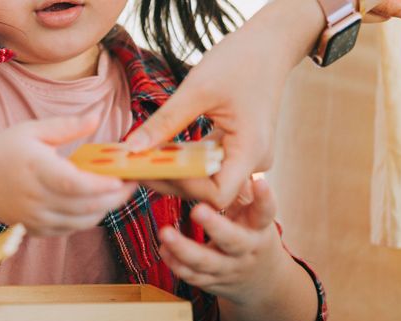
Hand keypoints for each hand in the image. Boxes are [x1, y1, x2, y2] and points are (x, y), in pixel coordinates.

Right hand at [0, 115, 138, 235]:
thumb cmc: (4, 152)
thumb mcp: (31, 130)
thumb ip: (66, 126)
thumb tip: (97, 116)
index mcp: (35, 169)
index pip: (73, 184)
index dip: (101, 185)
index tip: (122, 178)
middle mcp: (35, 198)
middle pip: (85, 206)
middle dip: (114, 197)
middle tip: (133, 182)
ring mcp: (36, 218)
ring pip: (82, 221)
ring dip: (105, 209)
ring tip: (119, 191)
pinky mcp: (37, 230)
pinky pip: (71, 229)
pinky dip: (89, 218)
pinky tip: (97, 203)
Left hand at [126, 0, 400, 208]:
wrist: (269, 45)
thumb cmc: (240, 60)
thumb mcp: (197, 89)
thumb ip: (165, 122)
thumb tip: (132, 149)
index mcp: (251, 150)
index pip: (217, 194)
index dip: (184, 188)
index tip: (151, 171)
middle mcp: (254, 162)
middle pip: (209, 192)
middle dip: (171, 182)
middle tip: (133, 169)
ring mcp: (248, 158)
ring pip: (207, 181)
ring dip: (175, 174)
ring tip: (141, 162)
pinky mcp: (238, 151)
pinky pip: (210, 167)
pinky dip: (185, 163)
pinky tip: (160, 152)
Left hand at [158, 177, 285, 305]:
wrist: (262, 280)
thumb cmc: (250, 233)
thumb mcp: (251, 213)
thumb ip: (237, 191)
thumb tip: (218, 156)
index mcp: (259, 228)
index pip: (266, 212)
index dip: (264, 198)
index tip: (259, 180)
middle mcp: (246, 249)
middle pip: (233, 240)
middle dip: (215, 226)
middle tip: (196, 209)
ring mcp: (229, 268)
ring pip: (207, 262)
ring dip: (183, 248)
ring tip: (164, 232)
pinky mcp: (213, 282)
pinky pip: (193, 276)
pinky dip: (176, 263)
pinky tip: (163, 249)